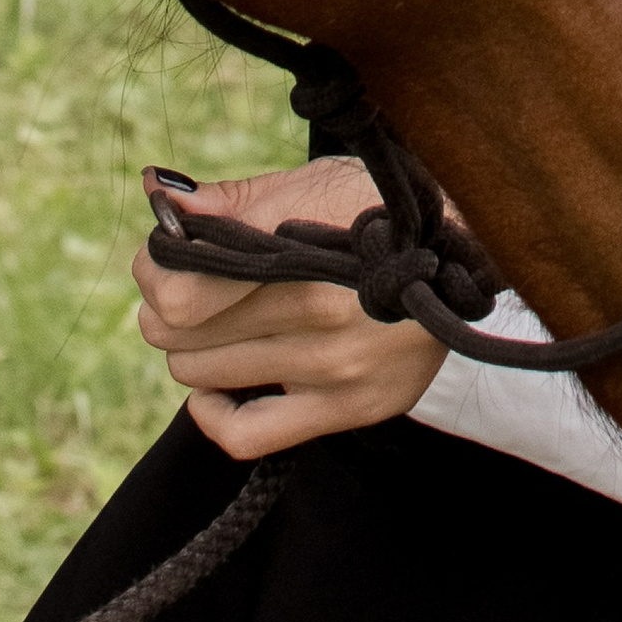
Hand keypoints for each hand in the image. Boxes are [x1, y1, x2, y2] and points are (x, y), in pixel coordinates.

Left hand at [132, 159, 446, 461]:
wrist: (465, 254)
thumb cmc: (379, 209)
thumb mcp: (312, 185)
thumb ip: (232, 201)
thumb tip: (160, 198)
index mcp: (303, 252)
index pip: (177, 293)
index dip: (156, 271)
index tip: (170, 256)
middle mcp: (319, 313)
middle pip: (180, 335)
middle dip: (172, 308)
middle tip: (198, 290)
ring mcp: (336, 367)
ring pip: (203, 376)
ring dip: (197, 351)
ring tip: (224, 326)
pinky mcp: (351, 407)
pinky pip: (247, 435)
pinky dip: (216, 412)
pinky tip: (224, 385)